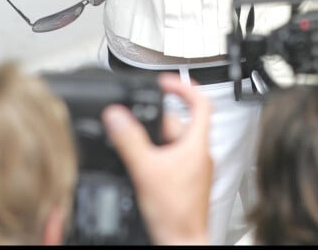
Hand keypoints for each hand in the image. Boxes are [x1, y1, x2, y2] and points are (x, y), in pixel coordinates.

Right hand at [101, 74, 212, 245]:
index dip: (183, 87)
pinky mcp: (186, 183)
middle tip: (136, 124)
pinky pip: (170, 160)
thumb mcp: (146, 170)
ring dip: (153, 141)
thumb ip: (129, 140)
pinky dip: (155, 157)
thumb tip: (116, 116)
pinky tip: (141, 166)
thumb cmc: (176, 215)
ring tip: (135, 148)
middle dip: (156, 122)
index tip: (166, 82)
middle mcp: (199, 154)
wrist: (182, 244)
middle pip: (180, 124)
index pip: (201, 101)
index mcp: (198, 143)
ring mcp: (194, 170)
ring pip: (173, 144)